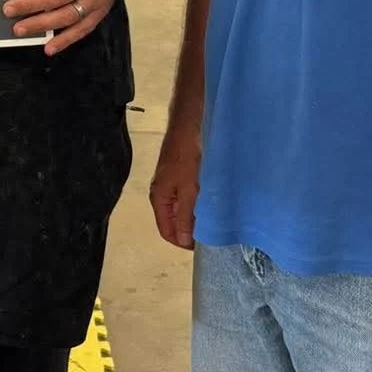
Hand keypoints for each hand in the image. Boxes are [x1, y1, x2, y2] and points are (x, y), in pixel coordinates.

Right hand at [149, 127, 199, 248]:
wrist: (188, 125)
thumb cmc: (187, 157)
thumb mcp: (188, 189)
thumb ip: (185, 216)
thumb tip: (184, 241)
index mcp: (159, 199)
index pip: (166, 231)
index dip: (183, 242)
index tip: (203, 246)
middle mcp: (161, 193)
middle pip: (173, 221)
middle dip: (189, 230)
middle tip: (210, 234)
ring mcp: (170, 184)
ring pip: (180, 210)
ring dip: (194, 217)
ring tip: (212, 220)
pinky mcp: (179, 175)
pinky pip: (186, 197)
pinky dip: (196, 204)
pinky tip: (210, 202)